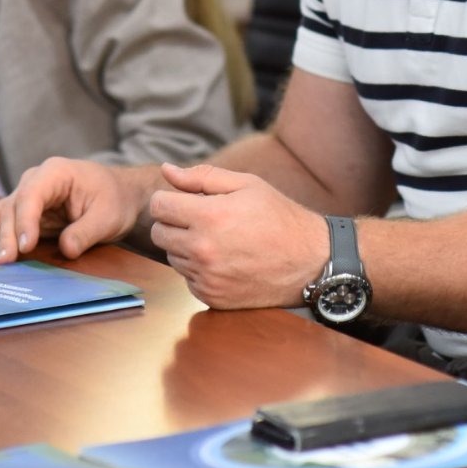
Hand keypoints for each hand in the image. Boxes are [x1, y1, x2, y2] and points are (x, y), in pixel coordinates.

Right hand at [0, 158, 153, 265]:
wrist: (118, 194)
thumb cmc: (113, 200)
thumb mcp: (107, 216)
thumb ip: (86, 232)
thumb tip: (66, 250)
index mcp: (55, 172)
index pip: (32, 195)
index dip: (25, 221)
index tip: (24, 247)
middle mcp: (34, 180)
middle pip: (10, 206)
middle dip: (3, 236)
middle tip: (2, 263)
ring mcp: (25, 194)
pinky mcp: (23, 211)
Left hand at [149, 163, 327, 309]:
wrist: (308, 262)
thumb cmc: (278, 216)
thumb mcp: (246, 185)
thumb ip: (201, 176)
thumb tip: (166, 170)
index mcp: (209, 216)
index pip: (158, 207)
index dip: (169, 200)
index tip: (185, 201)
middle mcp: (202, 250)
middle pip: (159, 233)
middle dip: (174, 223)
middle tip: (202, 219)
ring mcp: (206, 277)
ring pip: (172, 257)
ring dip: (186, 246)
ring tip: (218, 239)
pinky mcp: (211, 297)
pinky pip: (187, 279)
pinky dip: (199, 270)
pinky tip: (224, 260)